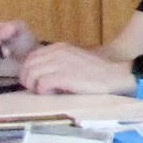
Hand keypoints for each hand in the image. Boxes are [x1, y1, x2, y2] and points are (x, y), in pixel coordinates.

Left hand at [16, 43, 134, 96]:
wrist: (115, 76)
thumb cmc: (96, 73)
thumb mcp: (74, 60)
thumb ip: (57, 62)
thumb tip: (38, 74)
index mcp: (58, 48)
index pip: (31, 58)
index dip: (30, 72)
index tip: (38, 82)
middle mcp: (56, 52)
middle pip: (27, 66)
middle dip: (29, 80)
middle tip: (41, 90)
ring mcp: (59, 63)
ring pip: (31, 75)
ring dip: (36, 87)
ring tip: (49, 92)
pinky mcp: (62, 76)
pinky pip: (41, 84)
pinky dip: (44, 92)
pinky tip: (56, 94)